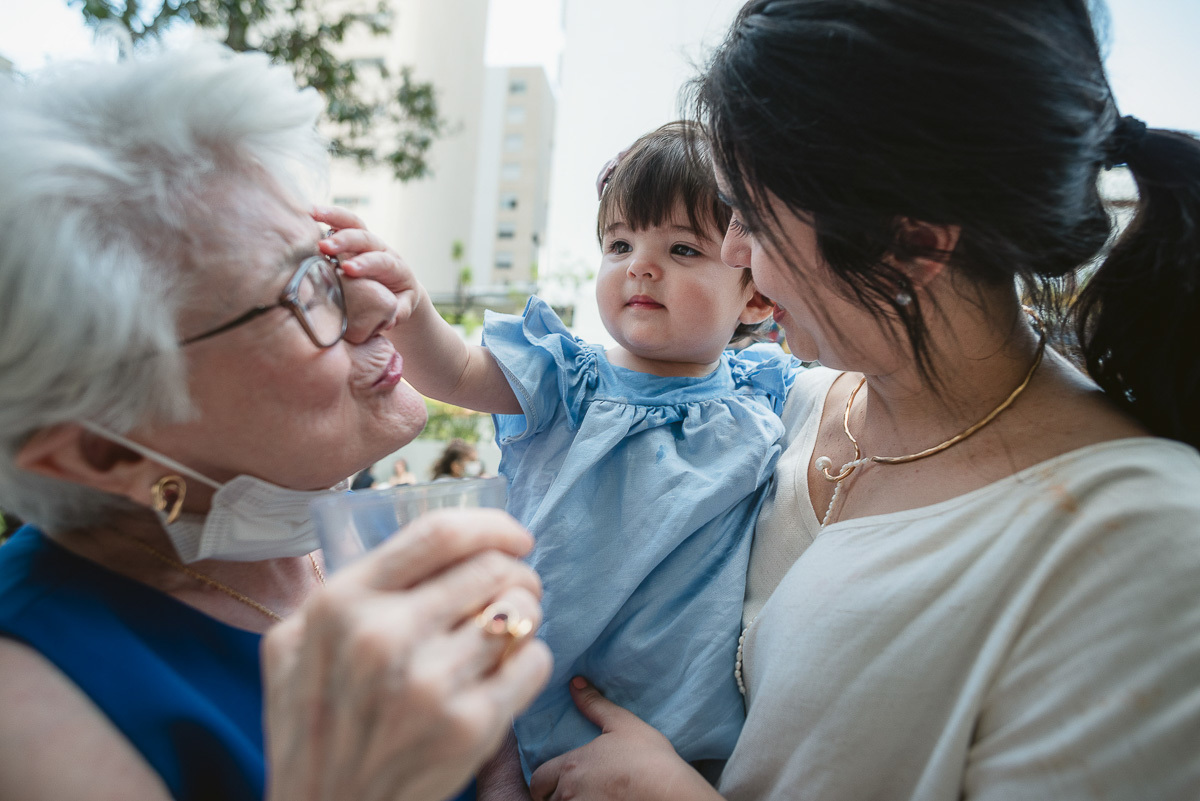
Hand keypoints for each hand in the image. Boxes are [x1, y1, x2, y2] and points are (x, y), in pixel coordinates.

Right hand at [261, 509, 552, 800]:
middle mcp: (385, 638)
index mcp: (341, 605)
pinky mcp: (471, 727)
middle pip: (490, 568)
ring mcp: (431, 684)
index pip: (439, 534)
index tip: (512, 535)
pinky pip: (533, 661)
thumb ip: (343, 587)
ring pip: (519, 610)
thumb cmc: (310, 727)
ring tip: (509, 625)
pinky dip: (529, 657)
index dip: (490, 526)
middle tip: (513, 585)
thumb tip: (415, 546)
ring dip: (525, 610)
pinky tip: (506, 667)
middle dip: (514, 570)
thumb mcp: (291, 644)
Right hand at [312, 205, 423, 320]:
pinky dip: (325, 215)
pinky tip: (306, 212)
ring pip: (352, 223)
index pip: (381, 261)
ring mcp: (365, 241)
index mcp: (395, 267)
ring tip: (312, 214)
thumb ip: (398, 311)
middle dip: (345, 240)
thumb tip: (388, 318)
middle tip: (325, 247)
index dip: (365, 263)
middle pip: (364, 238)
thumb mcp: (402, 307)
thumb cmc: (398, 300)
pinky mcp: (351, 238)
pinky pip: (340, 221)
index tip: (348, 269)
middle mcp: (380, 249)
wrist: (399, 287)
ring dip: (333, 217)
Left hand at [528, 678, 720, 800]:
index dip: (545, 781)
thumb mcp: (622, 724)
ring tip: (585, 799)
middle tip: (572, 792)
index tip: (557, 781)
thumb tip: (575, 683)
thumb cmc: (649, 758)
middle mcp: (569, 794)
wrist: (670, 794)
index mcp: (571, 766)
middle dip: (554, 797)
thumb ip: (594, 704)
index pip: (538, 780)